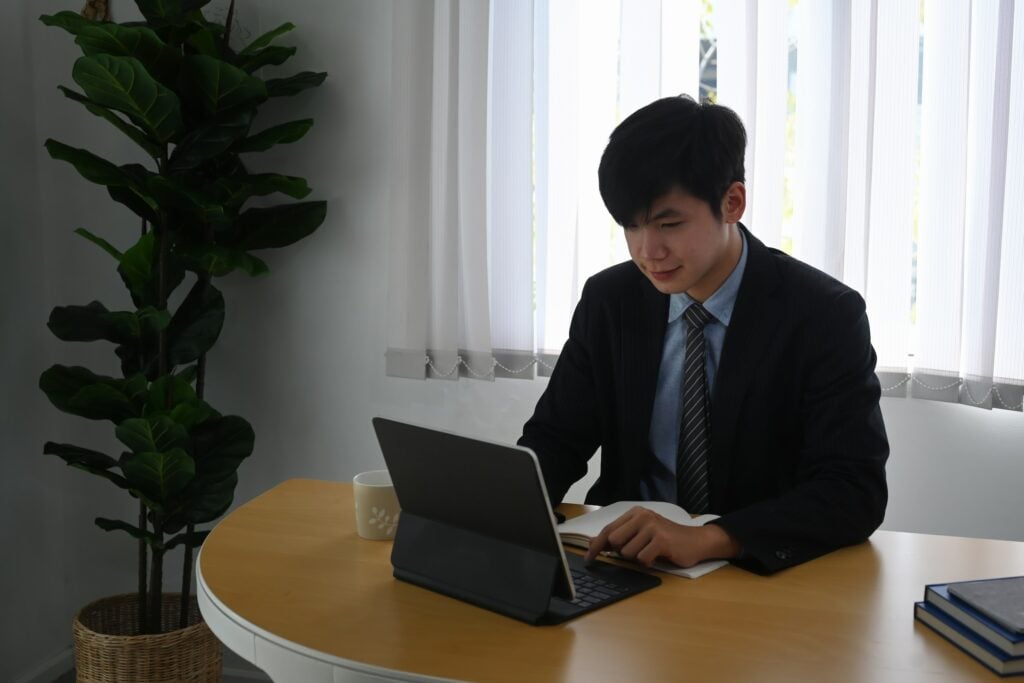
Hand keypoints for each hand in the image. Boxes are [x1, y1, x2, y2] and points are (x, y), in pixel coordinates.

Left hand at [583, 506, 740, 567]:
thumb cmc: (667, 539)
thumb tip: (594, 543)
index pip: (609, 529)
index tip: (589, 557)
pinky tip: (658, 556)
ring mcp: (652, 527)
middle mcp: (642, 516)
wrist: (697, 541)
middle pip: (614, 541)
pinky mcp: (661, 540)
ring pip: (627, 552)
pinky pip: (642, 559)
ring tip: (651, 551)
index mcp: (636, 513)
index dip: (596, 544)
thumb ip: (621, 536)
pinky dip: (648, 563)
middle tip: (637, 551)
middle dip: (621, 552)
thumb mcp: (642, 533)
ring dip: (637, 558)